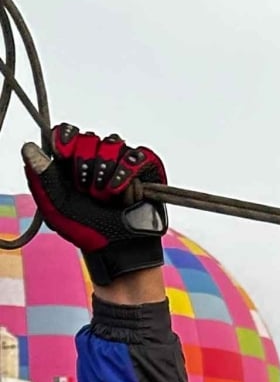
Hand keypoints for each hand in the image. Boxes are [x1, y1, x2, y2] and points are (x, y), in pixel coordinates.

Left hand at [22, 124, 168, 284]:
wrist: (122, 249)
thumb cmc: (88, 230)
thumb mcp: (56, 207)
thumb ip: (42, 178)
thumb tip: (30, 147)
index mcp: (71, 163)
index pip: (67, 133)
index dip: (66, 139)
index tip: (63, 153)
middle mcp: (97, 158)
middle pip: (90, 138)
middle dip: (86, 166)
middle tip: (88, 191)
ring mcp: (123, 161)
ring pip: (114, 145)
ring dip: (107, 174)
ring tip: (109, 197)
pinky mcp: (147, 167)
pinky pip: (137, 156)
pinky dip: (128, 173)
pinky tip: (124, 192)